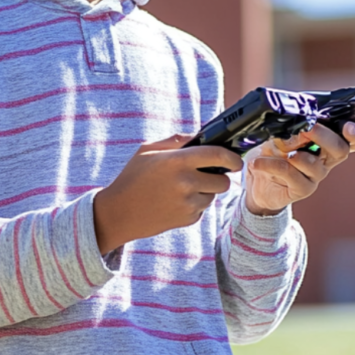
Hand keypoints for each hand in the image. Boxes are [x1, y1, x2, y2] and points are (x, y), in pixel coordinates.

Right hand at [94, 134, 242, 253]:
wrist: (117, 214)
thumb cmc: (132, 178)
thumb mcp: (147, 151)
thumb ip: (176, 141)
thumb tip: (200, 135)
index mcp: (177, 161)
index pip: (218, 155)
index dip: (232, 158)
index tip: (236, 160)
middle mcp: (186, 183)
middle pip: (223, 181)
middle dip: (220, 177)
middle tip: (207, 174)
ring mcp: (188, 203)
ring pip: (213, 195)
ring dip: (205, 191)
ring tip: (183, 188)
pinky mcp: (187, 219)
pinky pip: (202, 209)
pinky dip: (195, 204)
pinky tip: (176, 201)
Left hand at [244, 122, 354, 215]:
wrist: (257, 179)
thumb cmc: (274, 150)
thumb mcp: (281, 133)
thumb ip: (291, 129)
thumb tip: (296, 129)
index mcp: (329, 141)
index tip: (348, 127)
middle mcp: (327, 159)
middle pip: (341, 150)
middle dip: (324, 136)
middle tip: (308, 128)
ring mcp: (316, 175)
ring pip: (313, 163)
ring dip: (291, 151)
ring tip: (273, 146)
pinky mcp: (302, 189)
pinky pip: (291, 174)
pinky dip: (272, 165)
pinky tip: (258, 162)